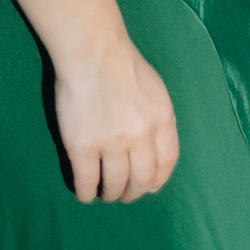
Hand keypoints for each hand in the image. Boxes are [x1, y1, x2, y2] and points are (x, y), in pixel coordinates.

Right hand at [54, 37, 179, 202]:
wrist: (94, 54)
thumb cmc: (125, 68)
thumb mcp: (157, 93)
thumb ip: (157, 121)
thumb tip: (154, 149)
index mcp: (164, 121)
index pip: (166, 164)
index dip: (157, 181)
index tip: (148, 188)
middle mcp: (142, 136)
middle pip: (142, 180)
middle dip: (133, 193)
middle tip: (123, 195)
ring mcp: (112, 143)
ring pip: (114, 184)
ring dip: (109, 194)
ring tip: (104, 194)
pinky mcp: (82, 147)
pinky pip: (86, 181)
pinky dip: (86, 192)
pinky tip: (85, 193)